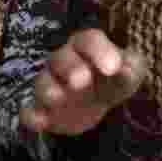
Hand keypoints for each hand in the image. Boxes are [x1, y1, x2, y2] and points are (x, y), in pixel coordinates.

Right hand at [22, 29, 148, 135]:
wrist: (98, 101)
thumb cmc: (116, 77)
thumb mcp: (132, 70)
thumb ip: (132, 67)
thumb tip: (124, 71)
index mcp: (88, 45)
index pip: (89, 40)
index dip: (100, 51)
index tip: (113, 67)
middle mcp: (64, 60)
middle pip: (61, 58)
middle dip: (70, 68)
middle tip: (81, 80)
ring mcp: (50, 84)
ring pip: (42, 82)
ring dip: (48, 90)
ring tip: (57, 98)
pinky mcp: (40, 108)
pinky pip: (29, 109)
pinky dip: (32, 115)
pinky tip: (40, 121)